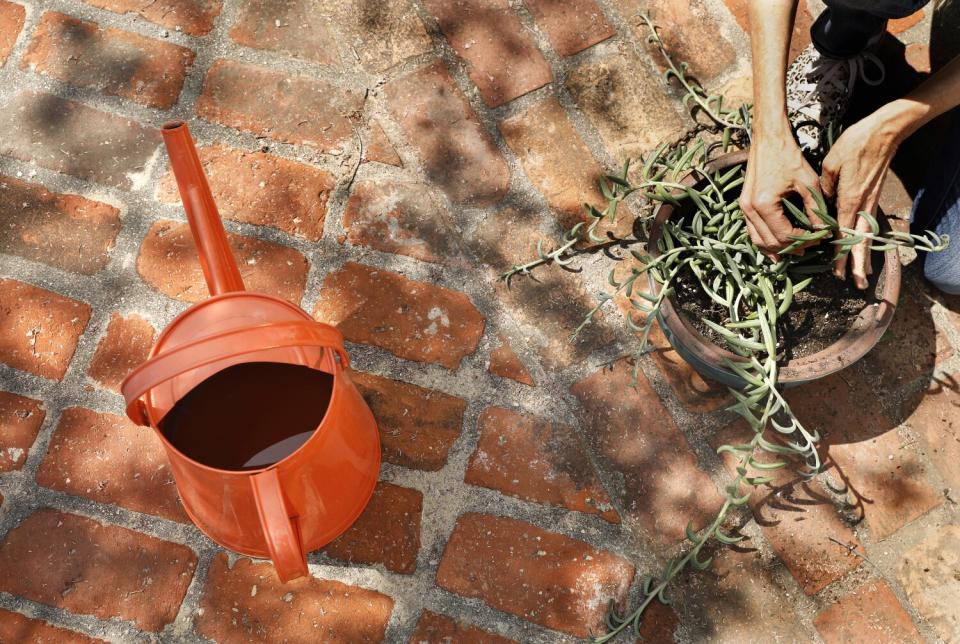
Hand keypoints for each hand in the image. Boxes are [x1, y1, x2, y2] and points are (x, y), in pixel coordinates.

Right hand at [741, 131, 823, 255]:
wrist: (768, 139)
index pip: (784, 235)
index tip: (819, 238)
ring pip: (758, 240)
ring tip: (793, 251)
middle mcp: (749, 209)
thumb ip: (815, 209)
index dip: (804, 241)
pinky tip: (776, 246)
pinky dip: (764, 239)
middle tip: (809, 246)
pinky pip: (752, 230)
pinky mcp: (744, 204)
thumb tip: (822, 230)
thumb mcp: (808, 182)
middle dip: (791, 247)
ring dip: (775, 248)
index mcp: (765, 204)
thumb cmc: (789, 156)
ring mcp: (744, 207)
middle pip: (770, 241)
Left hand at [820, 109, 901, 288]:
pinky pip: (868, 224)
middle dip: (857, 264)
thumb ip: (824, 189)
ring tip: (862, 276)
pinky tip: (863, 249)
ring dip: (863, 256)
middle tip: (854, 283)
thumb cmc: (855, 144)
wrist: (883, 132)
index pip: (843, 234)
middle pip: (859, 241)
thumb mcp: (830, 164)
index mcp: (850, 199)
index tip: (837, 271)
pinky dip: (865, 241)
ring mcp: (870, 202)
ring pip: (866, 235)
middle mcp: (863, 204)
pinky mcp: (873, 197)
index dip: (840, 254)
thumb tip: (820, 206)